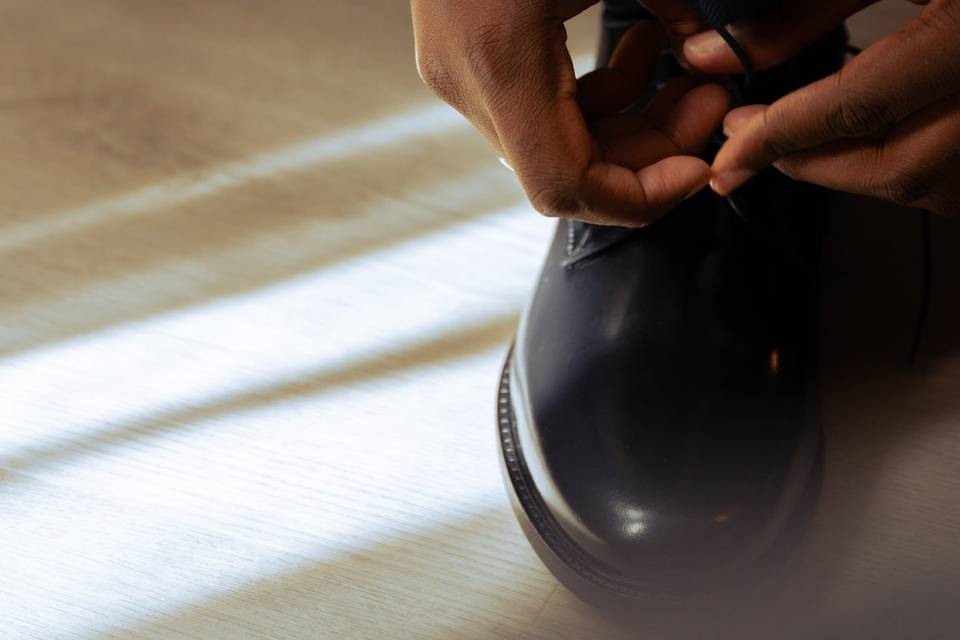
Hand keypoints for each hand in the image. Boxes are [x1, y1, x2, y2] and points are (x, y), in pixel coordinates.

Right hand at [410, 0, 729, 225]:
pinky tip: (641, 49)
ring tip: (689, 74)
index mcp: (501, 62)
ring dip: (633, 123)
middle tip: (711, 104)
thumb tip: (713, 55)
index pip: (567, 188)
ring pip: (560, 145)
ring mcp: (464, 76)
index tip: (699, 166)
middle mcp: (471, 85)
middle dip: (653, 152)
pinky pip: (544, 110)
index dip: (642, 197)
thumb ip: (674, 0)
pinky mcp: (472, 61)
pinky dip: (601, 98)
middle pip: (570, 173)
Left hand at [688, 0, 959, 215]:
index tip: (725, 158)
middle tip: (754, 145)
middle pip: (897, 166)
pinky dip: (902, 165)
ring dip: (854, 168)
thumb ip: (811, 7)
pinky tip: (869, 139)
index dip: (780, 138)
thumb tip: (714, 55)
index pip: (860, 106)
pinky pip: (952, 181)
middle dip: (813, 163)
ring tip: (799, 141)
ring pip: (927, 185)